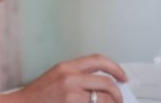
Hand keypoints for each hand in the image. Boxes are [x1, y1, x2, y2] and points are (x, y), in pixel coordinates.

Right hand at [5, 55, 126, 102]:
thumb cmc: (37, 96)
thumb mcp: (56, 78)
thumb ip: (76, 77)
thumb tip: (100, 83)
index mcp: (66, 67)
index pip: (98, 60)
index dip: (115, 68)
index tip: (123, 77)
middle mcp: (69, 76)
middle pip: (106, 82)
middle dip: (118, 94)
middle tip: (119, 99)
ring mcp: (70, 92)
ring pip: (103, 98)